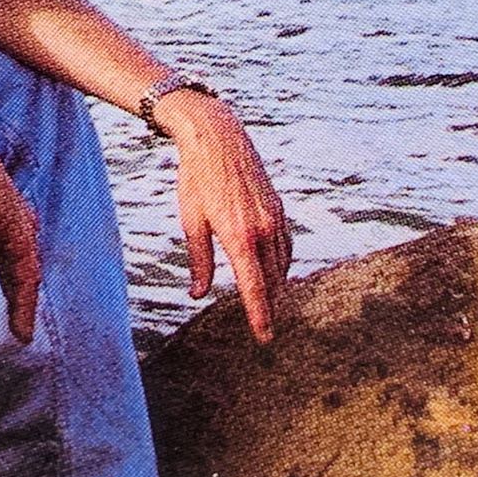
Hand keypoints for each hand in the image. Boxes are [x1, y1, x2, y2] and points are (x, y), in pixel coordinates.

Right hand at [0, 136, 41, 341]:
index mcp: (1, 219)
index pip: (11, 255)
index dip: (11, 278)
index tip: (9, 298)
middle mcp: (17, 226)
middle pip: (22, 270)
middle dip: (21, 297)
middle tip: (20, 325)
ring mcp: (21, 233)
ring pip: (27, 279)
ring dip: (24, 308)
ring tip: (21, 335)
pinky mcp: (20, 242)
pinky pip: (26, 281)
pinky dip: (24, 306)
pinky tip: (21, 328)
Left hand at [157, 90, 291, 342]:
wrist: (218, 139)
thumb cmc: (197, 179)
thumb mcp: (192, 222)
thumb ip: (199, 262)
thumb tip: (198, 293)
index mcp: (239, 237)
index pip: (254, 288)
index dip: (260, 315)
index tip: (264, 337)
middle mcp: (263, 230)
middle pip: (272, 281)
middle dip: (270, 307)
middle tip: (267, 329)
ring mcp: (275, 218)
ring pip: (283, 264)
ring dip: (278, 287)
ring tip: (271, 306)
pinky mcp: (279, 208)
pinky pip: (286, 245)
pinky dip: (283, 263)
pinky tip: (276, 271)